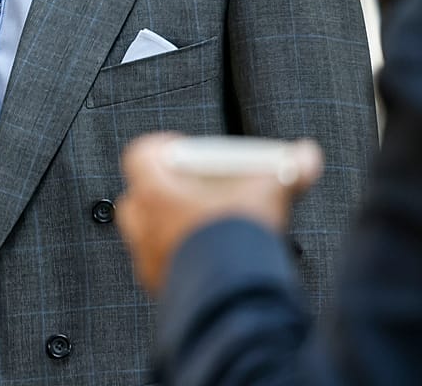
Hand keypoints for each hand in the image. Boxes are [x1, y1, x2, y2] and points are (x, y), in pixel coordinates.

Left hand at [115, 132, 322, 296]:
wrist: (231, 297)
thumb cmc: (236, 242)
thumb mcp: (268, 195)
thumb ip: (288, 171)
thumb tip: (306, 156)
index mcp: (156, 192)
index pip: (140, 155)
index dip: (161, 148)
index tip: (183, 151)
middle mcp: (143, 223)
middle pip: (140, 193)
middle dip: (165, 189)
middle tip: (195, 190)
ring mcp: (147, 256)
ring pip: (146, 230)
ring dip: (169, 224)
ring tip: (204, 225)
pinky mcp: (157, 284)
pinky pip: (158, 263)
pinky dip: (176, 256)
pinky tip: (207, 256)